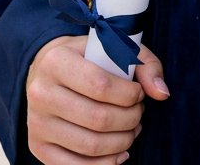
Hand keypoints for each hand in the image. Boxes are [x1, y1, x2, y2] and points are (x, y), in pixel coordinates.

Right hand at [26, 35, 168, 163]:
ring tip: (132, 129)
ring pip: (90, 146)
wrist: (47, 70)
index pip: (100, 85)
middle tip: (138, 113)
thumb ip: (144, 64)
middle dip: (130, 119)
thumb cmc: (87, 57)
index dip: (129, 94)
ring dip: (123, 141)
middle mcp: (41, 92)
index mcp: (56, 60)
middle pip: (98, 119)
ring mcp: (37, 122)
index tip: (138, 93)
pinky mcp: (38, 146)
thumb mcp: (114, 46)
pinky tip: (120, 152)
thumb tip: (162, 93)